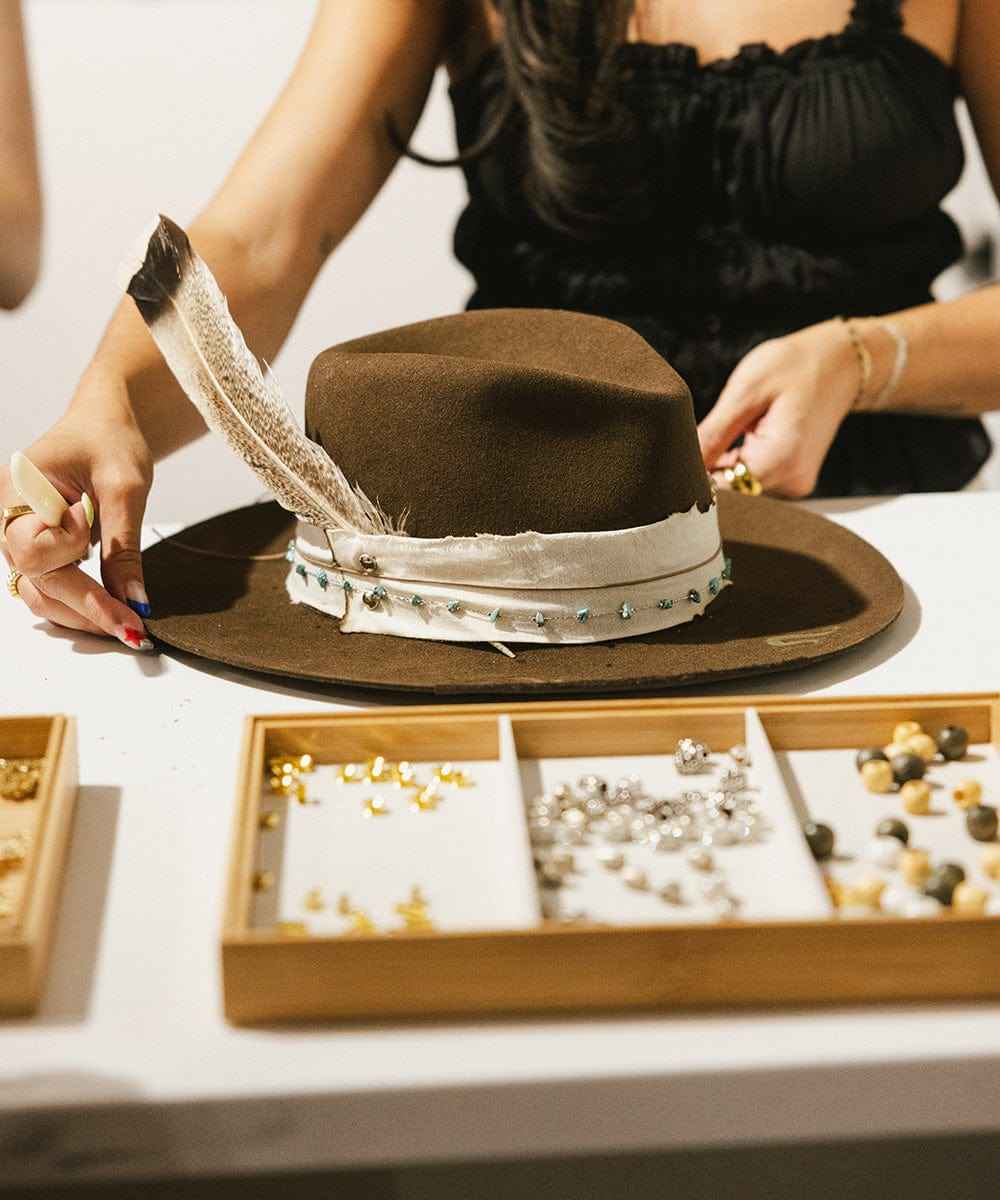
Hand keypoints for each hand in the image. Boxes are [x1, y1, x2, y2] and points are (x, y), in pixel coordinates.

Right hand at [1, 375, 154, 646]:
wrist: (105, 423)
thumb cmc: (110, 440)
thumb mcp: (125, 488)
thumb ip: (125, 547)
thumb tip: (136, 602)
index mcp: (18, 489)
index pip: (31, 548)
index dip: (68, 555)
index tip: (102, 546)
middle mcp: (8, 517)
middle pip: (36, 578)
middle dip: (86, 605)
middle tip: (134, 629)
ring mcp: (20, 535)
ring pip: (40, 592)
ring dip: (81, 613)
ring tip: (127, 626)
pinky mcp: (38, 549)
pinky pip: (50, 587)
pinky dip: (79, 604)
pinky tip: (113, 613)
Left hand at [697, 319, 858, 498]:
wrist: (842, 362)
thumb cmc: (795, 366)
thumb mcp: (746, 391)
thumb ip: (712, 434)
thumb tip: (680, 466)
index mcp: (781, 461)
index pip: (721, 492)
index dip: (694, 477)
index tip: (680, 455)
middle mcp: (792, 482)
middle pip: (731, 493)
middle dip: (707, 470)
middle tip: (701, 435)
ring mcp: (795, 483)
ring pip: (740, 487)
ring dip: (723, 466)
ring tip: (733, 429)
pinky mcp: (792, 477)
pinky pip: (753, 480)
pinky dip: (738, 463)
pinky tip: (741, 437)